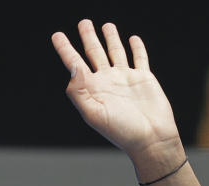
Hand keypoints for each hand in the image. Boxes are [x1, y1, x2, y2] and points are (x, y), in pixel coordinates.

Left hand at [51, 21, 182, 174]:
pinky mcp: (144, 78)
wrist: (151, 139)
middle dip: (88, 37)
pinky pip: (139, 58)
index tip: (57, 36)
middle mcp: (108, 82)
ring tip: (106, 26)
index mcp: (93, 89)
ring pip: (116, 52)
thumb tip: (73, 66)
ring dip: (111, 38)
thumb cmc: (123, 132)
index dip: (65, 49)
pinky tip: (133, 39)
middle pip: (94, 53)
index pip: (75, 64)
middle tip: (84, 23)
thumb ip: (78, 91)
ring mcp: (126, 79)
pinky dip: (137, 48)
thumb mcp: (94, 113)